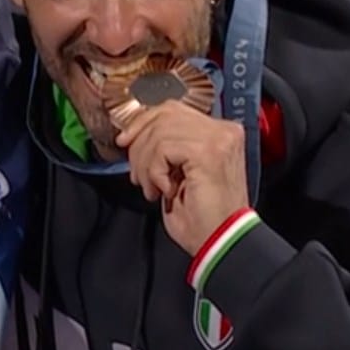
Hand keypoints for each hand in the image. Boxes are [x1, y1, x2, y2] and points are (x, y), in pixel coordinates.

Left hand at [115, 101, 250, 255]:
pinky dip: (154, 171)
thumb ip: (168, 146)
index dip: (143, 122)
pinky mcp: (208, 151)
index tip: (125, 141)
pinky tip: (164, 190)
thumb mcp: (179, 171)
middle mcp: (224, 130)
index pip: (172, 109)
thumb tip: (136, 133)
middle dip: (140, 144)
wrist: (220, 241)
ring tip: (151, 188)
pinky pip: (162, 148)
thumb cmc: (201, 216)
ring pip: (159, 132)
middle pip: (164, 114)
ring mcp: (218, 138)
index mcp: (220, 131)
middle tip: (138, 175)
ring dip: (145, 164)